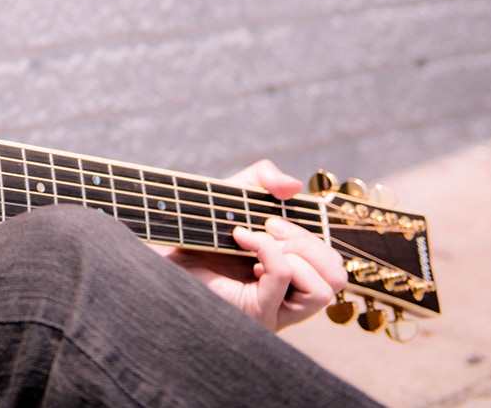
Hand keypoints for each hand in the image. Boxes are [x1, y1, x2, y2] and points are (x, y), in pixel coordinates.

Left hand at [165, 159, 346, 331]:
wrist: (152, 254)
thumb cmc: (192, 232)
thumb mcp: (231, 197)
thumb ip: (260, 179)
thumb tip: (293, 185)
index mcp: (289, 276)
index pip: (332, 263)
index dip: (312, 234)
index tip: (271, 219)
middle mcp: (287, 298)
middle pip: (337, 275)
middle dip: (308, 241)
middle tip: (268, 227)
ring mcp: (275, 309)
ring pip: (326, 286)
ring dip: (295, 250)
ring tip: (256, 240)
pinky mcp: (258, 310)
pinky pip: (285, 275)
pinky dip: (267, 249)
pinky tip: (242, 243)